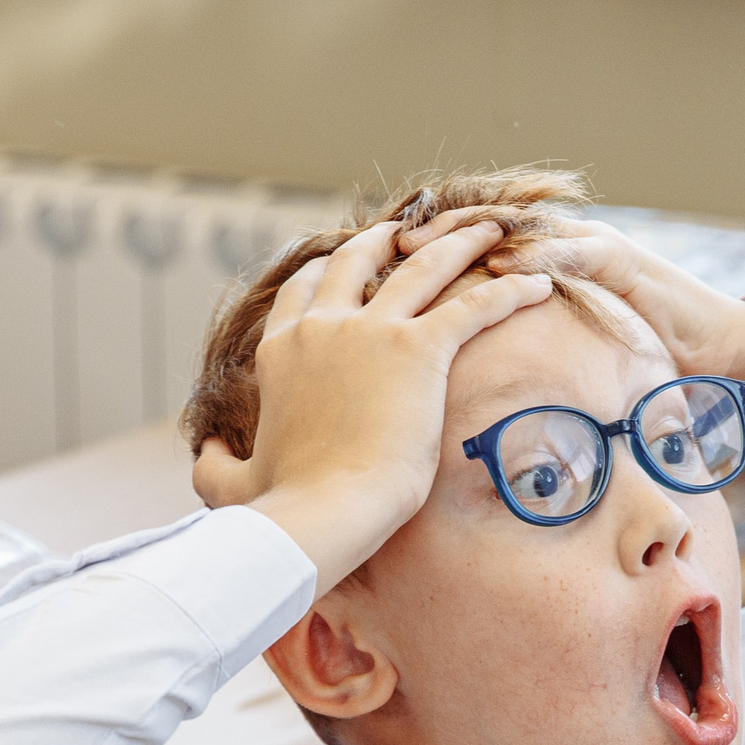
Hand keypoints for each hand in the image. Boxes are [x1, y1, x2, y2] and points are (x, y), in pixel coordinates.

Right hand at [193, 220, 551, 596]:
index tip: (344, 265)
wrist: (322, 514)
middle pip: (359, 261)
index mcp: (280, 352)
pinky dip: (511, 291)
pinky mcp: (419, 351)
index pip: (302, 293)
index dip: (325, 275)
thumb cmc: (279, 508)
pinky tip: (541, 285)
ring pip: (423, 266)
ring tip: (488, 230)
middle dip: (387, 239)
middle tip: (411, 230)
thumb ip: (212, 462)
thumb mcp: (228, 483)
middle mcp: (323, 328)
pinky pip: (475, 306)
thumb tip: (203, 448)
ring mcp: (371, 333)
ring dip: (459, 242)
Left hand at [399, 209, 744, 390]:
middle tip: (384, 244)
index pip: (466, 253)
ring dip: (472, 234)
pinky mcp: (620, 257)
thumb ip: (521, 367)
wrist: (713, 353)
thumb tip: (459, 411)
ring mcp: (587, 246)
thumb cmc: (640, 367)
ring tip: (428, 244)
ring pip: (518, 228)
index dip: (416, 257)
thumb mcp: (563, 366)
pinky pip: (571, 250)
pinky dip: (536, 256)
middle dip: (432, 234)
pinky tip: (504, 265)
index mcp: (536, 270)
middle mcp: (555, 248)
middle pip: (479, 230)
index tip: (367, 271)